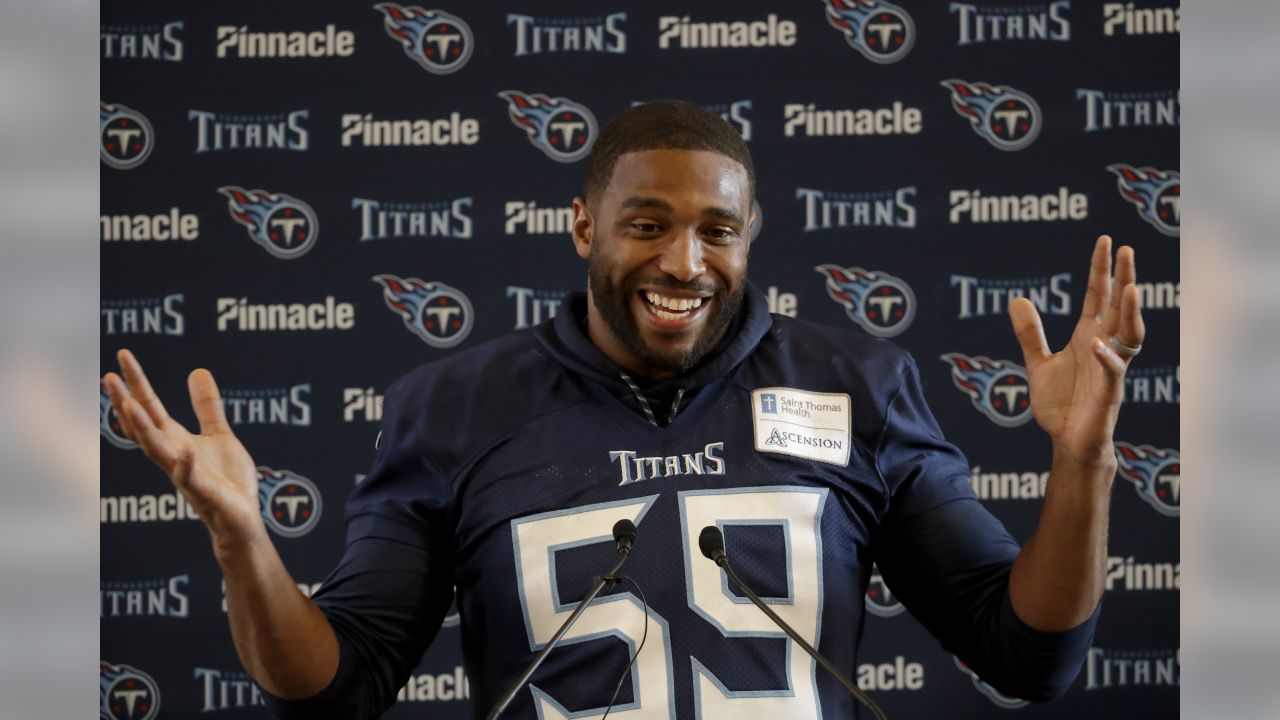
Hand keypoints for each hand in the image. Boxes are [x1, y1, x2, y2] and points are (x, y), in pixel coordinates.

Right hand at [103, 349, 265, 552]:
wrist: (241, 520)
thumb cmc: (228, 481)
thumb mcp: (219, 434)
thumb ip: (207, 406)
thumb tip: (198, 371)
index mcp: (176, 441)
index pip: (150, 408)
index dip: (136, 383)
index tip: (122, 356)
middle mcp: (174, 456)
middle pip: (144, 426)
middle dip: (126, 402)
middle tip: (108, 376)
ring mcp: (185, 476)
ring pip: (157, 451)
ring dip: (142, 429)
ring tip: (128, 404)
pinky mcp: (205, 494)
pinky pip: (191, 479)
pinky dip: (187, 465)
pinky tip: (186, 450)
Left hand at [1008, 236, 1145, 467]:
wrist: (1067, 442)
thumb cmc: (1060, 403)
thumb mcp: (1037, 362)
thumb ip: (1029, 333)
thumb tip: (1017, 299)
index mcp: (1088, 336)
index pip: (1098, 296)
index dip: (1101, 270)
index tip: (1105, 241)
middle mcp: (1104, 347)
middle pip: (1119, 307)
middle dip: (1124, 278)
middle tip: (1126, 249)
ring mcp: (1109, 369)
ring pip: (1129, 335)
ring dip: (1130, 312)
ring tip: (1130, 287)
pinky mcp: (1108, 394)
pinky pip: (1113, 372)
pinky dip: (1106, 358)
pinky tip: (1097, 344)